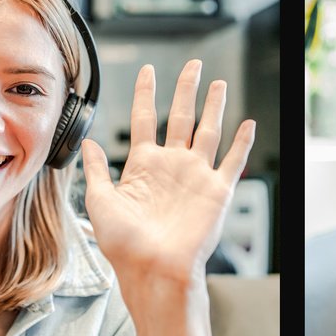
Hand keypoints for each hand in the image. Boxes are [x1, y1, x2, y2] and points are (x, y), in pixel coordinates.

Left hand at [81, 60, 255, 286]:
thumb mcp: (100, 201)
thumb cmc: (125, 245)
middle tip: (192, 66)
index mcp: (143, 166)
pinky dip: (242, 142)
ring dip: (214, 106)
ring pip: (208, 131)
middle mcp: (171, 167)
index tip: (147, 71)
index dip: (146, 93)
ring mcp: (195, 177)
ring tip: (217, 83)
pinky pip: (233, 161)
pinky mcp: (216, 191)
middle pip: (181, 116)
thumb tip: (88, 144)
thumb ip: (97, 170)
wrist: (153, 269)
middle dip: (187, 89)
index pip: (145, 119)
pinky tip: (248, 124)